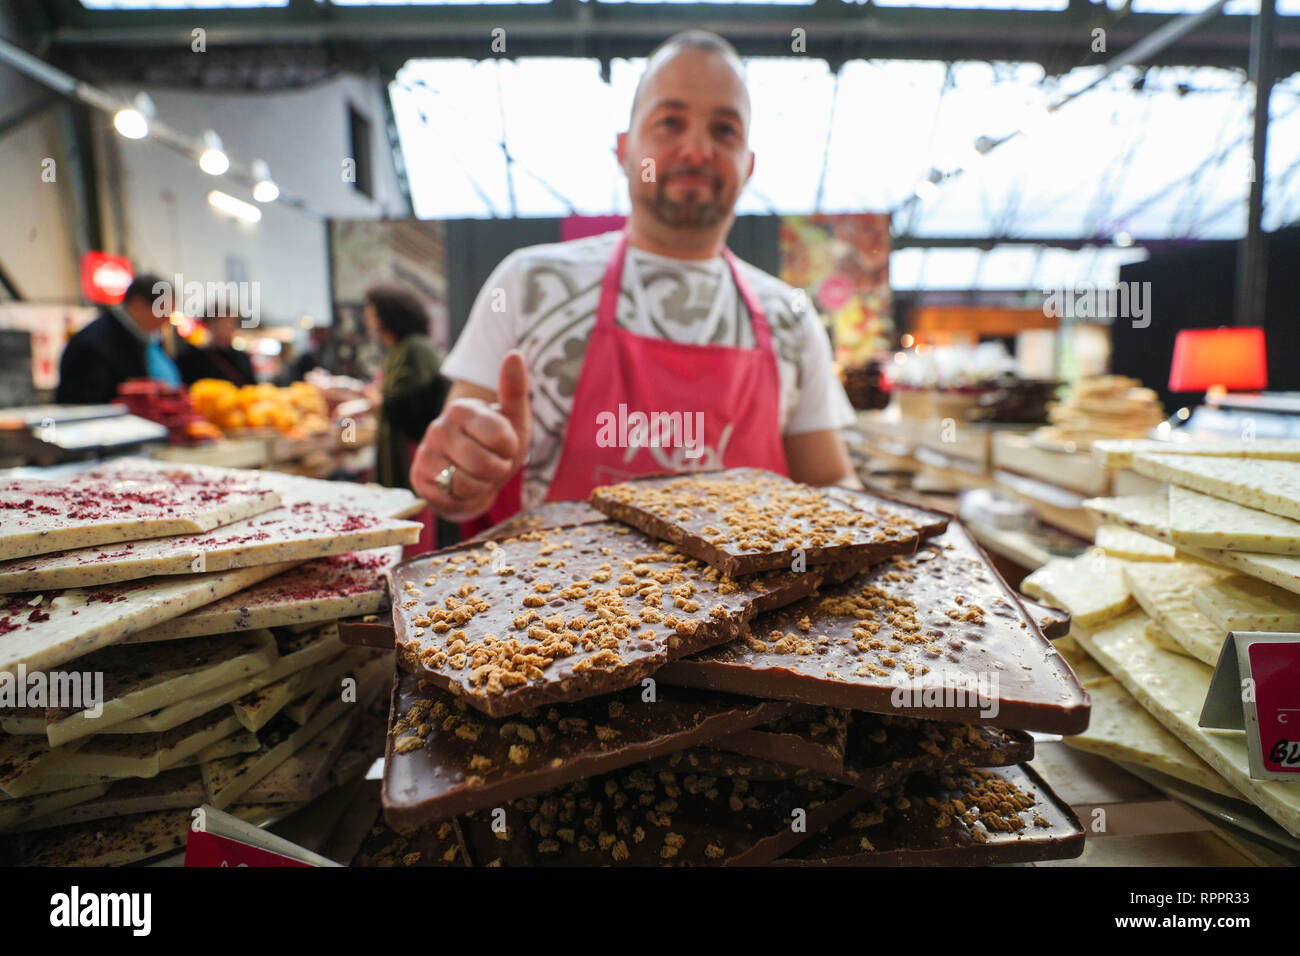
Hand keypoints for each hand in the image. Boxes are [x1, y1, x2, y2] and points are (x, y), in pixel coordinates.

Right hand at [410, 351, 530, 520]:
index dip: (510, 449)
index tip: (505, 446)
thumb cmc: (497, 446)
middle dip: (497, 471)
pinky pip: (452, 498)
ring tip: (477, 475)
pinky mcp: (419, 478)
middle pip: (485, 464)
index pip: (500, 437)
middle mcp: (439, 426)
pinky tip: (461, 487)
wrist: (475, 477)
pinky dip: (464, 499)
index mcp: (463, 409)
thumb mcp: (514, 420)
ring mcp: (426, 452)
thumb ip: (515, 390)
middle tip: (492, 464)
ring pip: (467, 482)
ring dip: (481, 486)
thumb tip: (514, 353)